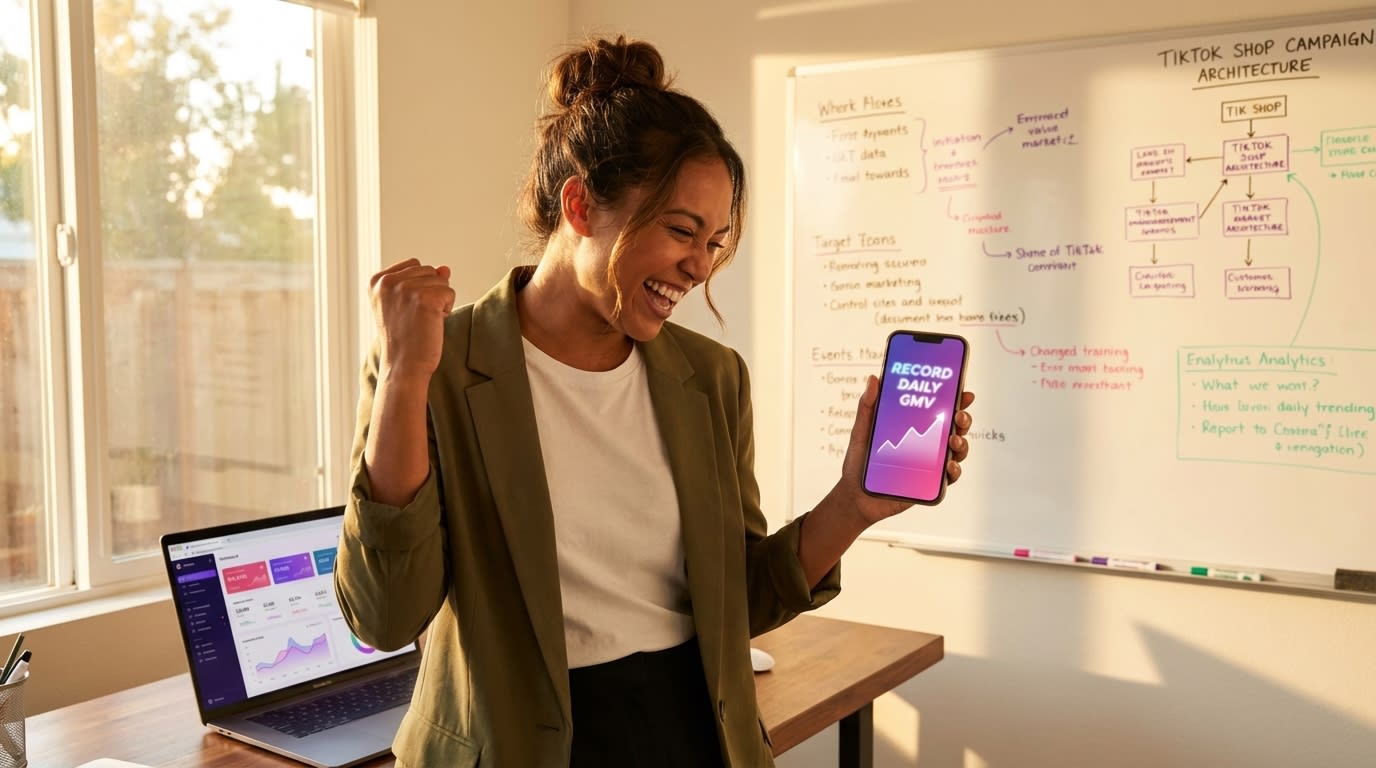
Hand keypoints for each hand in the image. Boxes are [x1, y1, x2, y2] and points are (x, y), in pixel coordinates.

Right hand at [370, 258, 454, 380]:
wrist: (404, 365)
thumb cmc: (405, 338)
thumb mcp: (406, 303)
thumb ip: (422, 281)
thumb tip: (445, 269)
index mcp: (377, 280)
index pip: (414, 265)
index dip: (419, 287)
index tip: (406, 310)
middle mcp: (388, 281)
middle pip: (429, 270)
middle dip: (430, 293)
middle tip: (415, 317)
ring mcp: (406, 288)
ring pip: (442, 281)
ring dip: (439, 301)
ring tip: (422, 321)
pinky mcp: (425, 298)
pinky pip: (450, 293)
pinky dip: (447, 309)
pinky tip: (432, 323)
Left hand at [837, 376, 975, 525]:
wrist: (855, 496)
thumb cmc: (859, 463)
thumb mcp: (861, 431)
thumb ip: (867, 406)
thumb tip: (873, 379)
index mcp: (914, 427)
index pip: (940, 410)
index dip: (956, 399)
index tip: (964, 391)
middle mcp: (927, 444)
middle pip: (954, 428)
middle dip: (963, 419)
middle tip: (959, 415)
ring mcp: (931, 464)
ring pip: (957, 451)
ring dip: (962, 443)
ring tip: (953, 439)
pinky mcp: (930, 485)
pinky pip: (949, 477)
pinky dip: (954, 470)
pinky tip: (949, 465)